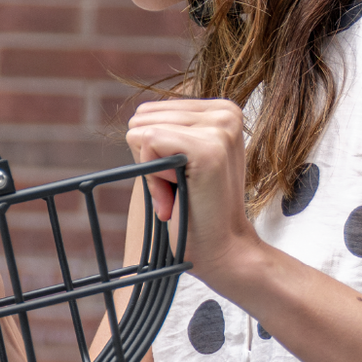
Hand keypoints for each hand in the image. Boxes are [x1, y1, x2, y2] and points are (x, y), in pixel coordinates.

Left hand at [124, 96, 259, 285]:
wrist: (221, 250)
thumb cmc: (195, 212)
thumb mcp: (182, 162)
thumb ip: (167, 133)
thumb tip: (136, 117)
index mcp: (220, 110)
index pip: (151, 111)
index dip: (151, 150)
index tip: (177, 178)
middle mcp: (225, 111)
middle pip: (144, 118)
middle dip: (150, 159)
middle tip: (177, 189)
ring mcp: (220, 128)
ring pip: (143, 131)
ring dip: (152, 171)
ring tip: (179, 193)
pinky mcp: (209, 149)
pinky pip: (148, 143)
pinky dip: (153, 180)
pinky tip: (174, 200)